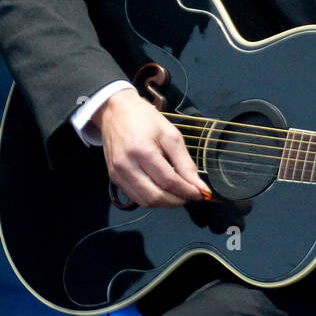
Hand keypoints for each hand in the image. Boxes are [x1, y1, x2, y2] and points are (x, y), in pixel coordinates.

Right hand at [93, 87, 211, 207]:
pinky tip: (163, 191)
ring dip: (165, 203)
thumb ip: (185, 163)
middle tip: (191, 195)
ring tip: (179, 194)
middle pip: (155, 196)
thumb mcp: (171, 135)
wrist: (116, 112)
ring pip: (145, 201)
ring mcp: (117, 174)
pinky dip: (153, 199)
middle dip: (177, 200)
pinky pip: (136, 197)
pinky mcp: (114, 178)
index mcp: (142, 151)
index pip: (168, 181)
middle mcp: (126, 166)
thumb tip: (199, 187)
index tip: (201, 193)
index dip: (187, 191)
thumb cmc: (145, 119)